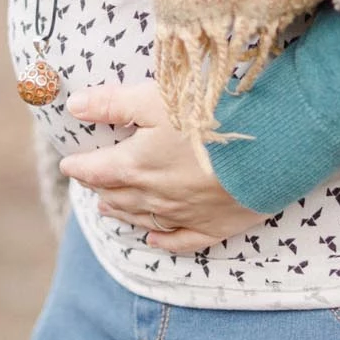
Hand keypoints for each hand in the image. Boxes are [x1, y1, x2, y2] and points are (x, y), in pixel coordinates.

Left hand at [60, 80, 269, 252]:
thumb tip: (74, 107)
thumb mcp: (155, 98)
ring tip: (108, 209)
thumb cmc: (210, 114)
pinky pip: (181, 240)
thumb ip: (112, 104)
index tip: (69, 164)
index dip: (80, 166)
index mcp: (135, 165)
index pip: (96, 170)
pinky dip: (163, 241)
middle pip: (117, 195)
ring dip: (123, 213)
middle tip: (89, 186)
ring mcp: (185, 214)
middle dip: (99, 189)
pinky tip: (155, 241)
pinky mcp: (214, 225)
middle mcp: (155, 196)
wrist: (270, 145)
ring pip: (144, 218)